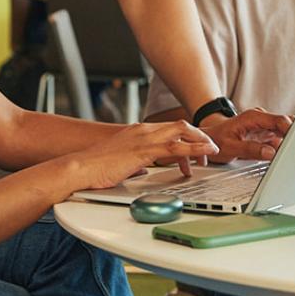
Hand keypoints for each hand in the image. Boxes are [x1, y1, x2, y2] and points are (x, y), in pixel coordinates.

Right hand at [72, 121, 218, 189]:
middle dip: (198, 136)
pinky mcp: (143, 151)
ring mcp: (144, 139)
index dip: (187, 136)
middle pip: (180, 125)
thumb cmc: (97, 167)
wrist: (82, 167)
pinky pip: (174, 147)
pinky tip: (203, 153)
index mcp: (138, 131)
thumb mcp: (122, 161)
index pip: (169, 128)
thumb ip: (136, 163)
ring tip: (212, 151)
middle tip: (209, 150)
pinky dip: (193, 149)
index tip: (197, 147)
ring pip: (181, 132)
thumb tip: (143, 170)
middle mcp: (143, 130)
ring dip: (200, 141)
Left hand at [202, 108, 291, 162]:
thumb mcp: (231, 147)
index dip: (291, 129)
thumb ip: (251, 149)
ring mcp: (264, 126)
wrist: (210, 139)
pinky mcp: (265, 134)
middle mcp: (261, 119)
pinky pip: (279, 138)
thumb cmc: (217, 140)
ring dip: (289, 142)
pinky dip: (283, 147)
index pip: (280, 120)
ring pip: (284, 132)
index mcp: (253, 117)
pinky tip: (284, 156)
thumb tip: (271, 152)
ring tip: (291, 156)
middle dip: (294, 136)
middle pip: (286, 124)